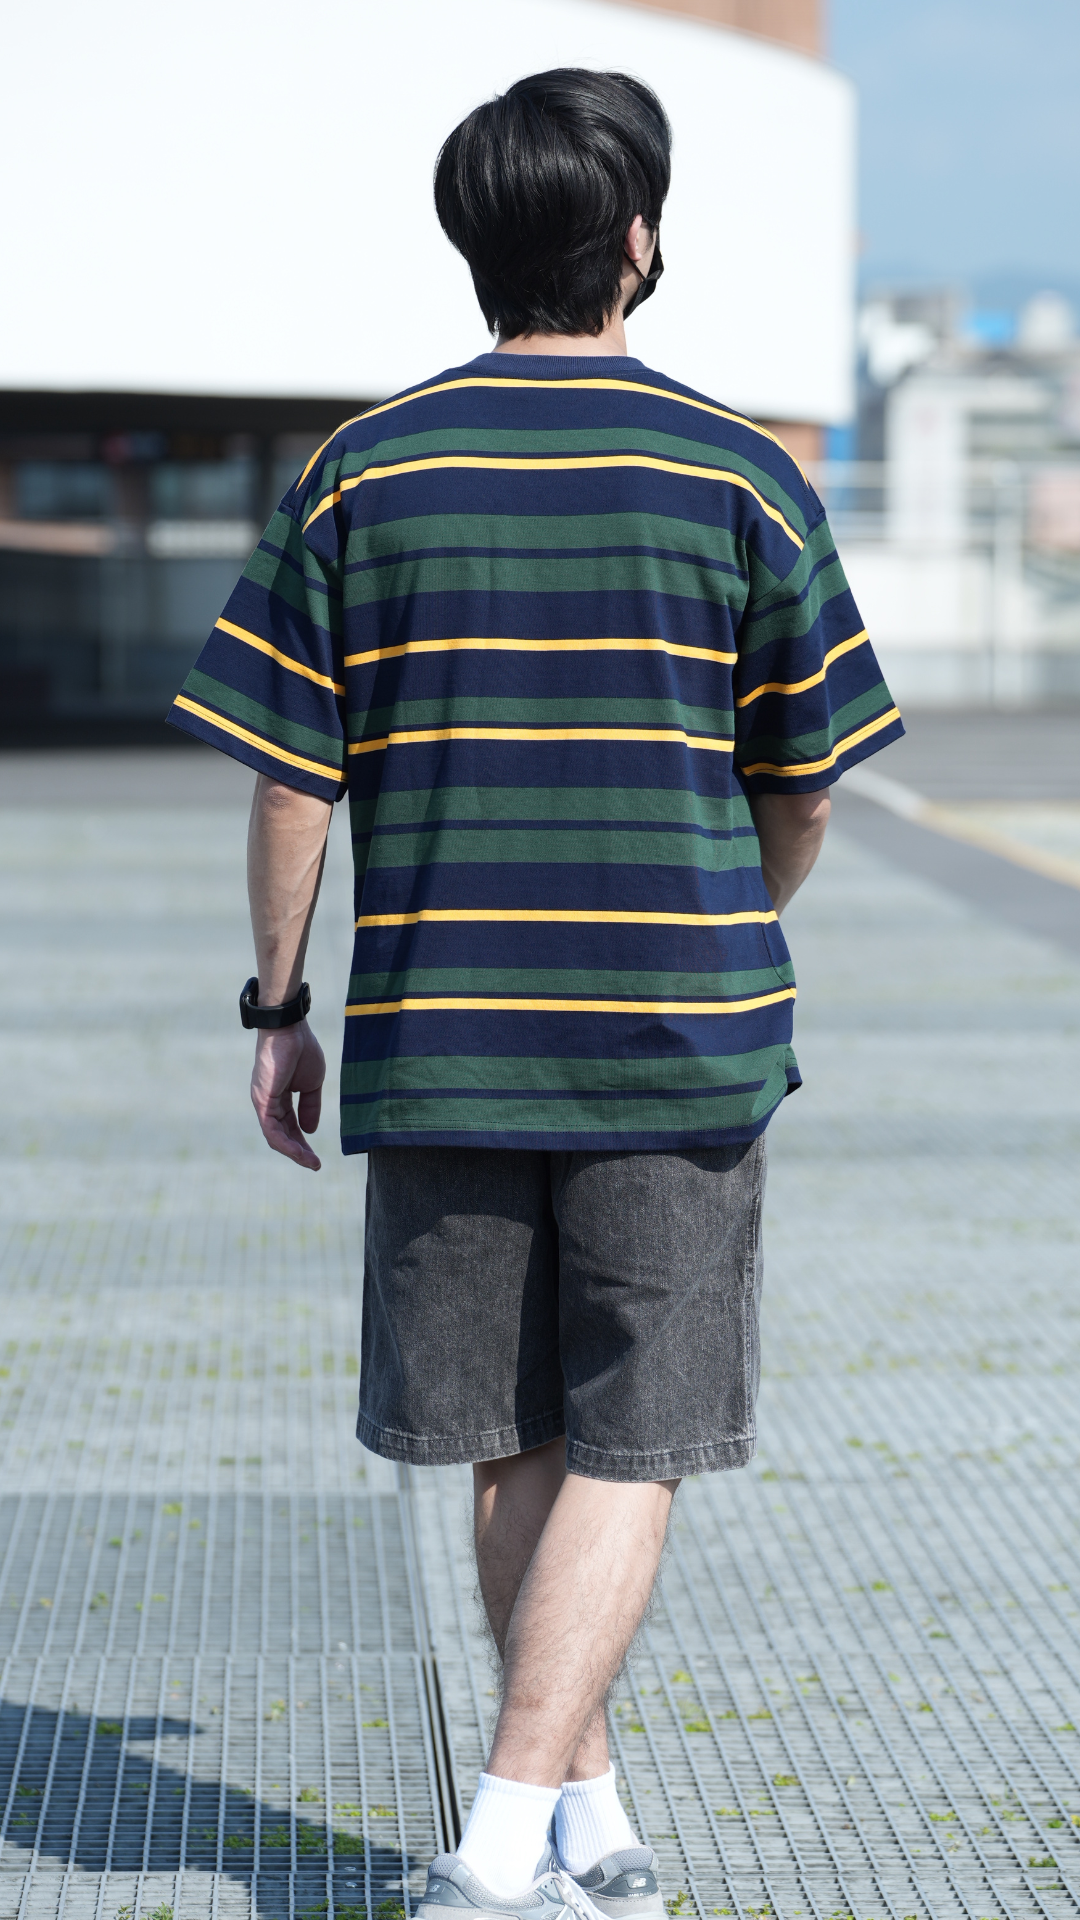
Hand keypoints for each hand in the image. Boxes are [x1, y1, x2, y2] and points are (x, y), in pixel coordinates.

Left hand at [250, 1022, 325, 1169]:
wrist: (290, 1029)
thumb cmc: (301, 1049)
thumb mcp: (311, 1084)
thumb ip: (310, 1106)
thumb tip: (310, 1131)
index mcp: (278, 1097)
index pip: (290, 1126)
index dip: (303, 1142)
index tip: (316, 1157)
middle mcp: (267, 1102)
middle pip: (282, 1135)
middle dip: (299, 1152)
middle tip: (315, 1164)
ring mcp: (263, 1102)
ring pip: (275, 1136)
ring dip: (293, 1152)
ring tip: (310, 1162)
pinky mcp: (262, 1100)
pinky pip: (272, 1129)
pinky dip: (285, 1143)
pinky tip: (299, 1152)